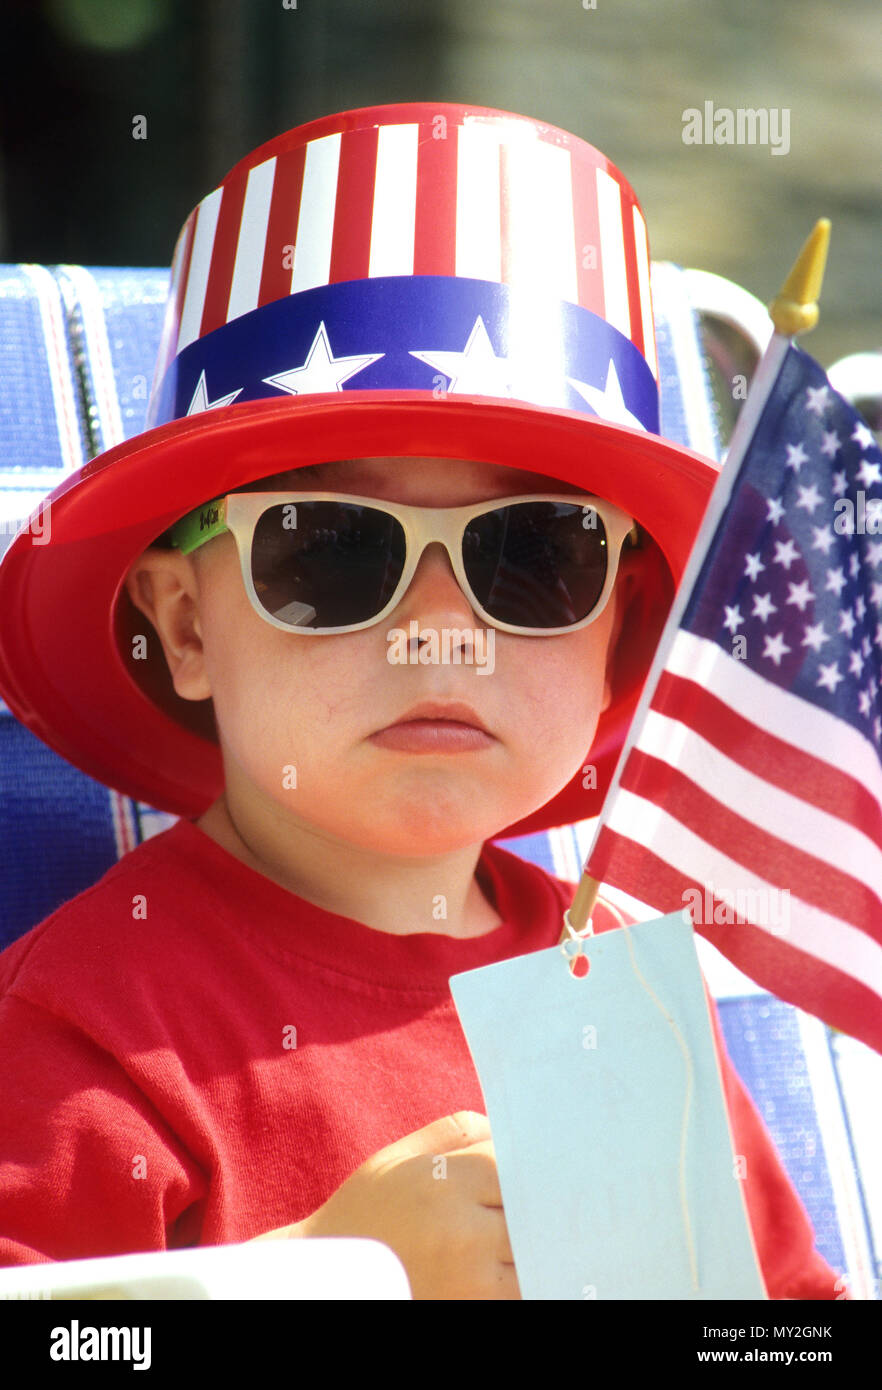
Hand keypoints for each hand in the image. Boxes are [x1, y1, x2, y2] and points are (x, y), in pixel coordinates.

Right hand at [302, 1110, 518, 1299]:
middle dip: (533, 1204)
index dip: (524, 1162)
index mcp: (446, 1183)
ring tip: (514, 1233)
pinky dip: (518, 1277)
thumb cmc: (367, 1210)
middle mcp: (463, 1234)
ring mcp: (470, 1282)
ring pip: (532, 1258)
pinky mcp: (470, 1309)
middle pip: (531, 1212)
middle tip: (535, 1198)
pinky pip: (516, 1291)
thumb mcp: (402, 1156)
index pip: (514, 1164)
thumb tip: (508, 1133)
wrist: (330, 1279)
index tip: (527, 1163)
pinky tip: (504, 1261)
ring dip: (530, 1245)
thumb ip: (458, 1133)